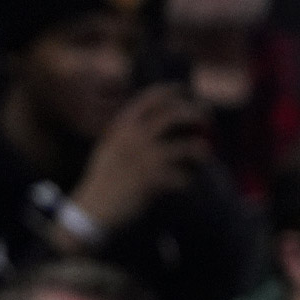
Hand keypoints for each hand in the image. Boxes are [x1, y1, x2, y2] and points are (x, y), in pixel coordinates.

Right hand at [69, 85, 208, 232]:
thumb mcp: (111, 147)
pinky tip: (185, 184)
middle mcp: (134, 138)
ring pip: (189, 147)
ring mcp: (145, 159)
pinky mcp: (154, 181)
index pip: (149, 98)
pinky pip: (184, 177)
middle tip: (208, 119)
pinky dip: (188, 180)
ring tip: (204, 155)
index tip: (185, 90)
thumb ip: (130, 132)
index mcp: (121, 127)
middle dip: (196, 113)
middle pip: (175, 115)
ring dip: (202, 150)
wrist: (91, 210)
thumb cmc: (104, 179)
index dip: (171, 90)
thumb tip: (160, 119)